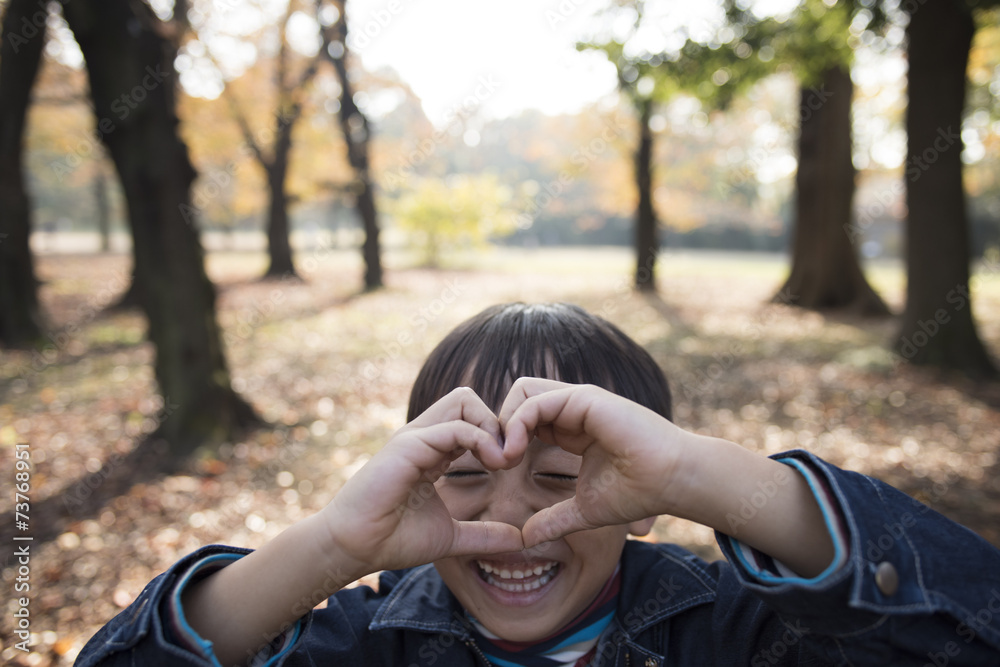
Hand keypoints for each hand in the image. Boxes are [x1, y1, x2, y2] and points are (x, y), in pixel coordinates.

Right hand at [322, 387, 524, 573]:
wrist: (355, 548)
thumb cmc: (394, 539)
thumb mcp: (452, 537)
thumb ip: (486, 535)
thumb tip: (521, 540)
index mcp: (432, 450)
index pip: (471, 419)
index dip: (496, 436)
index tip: (509, 467)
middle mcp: (424, 436)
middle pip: (467, 398)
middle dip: (497, 422)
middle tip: (508, 460)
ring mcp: (415, 437)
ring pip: (464, 400)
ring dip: (491, 427)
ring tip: (502, 462)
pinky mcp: (408, 445)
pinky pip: (454, 427)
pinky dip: (481, 441)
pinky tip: (491, 466)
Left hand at [498, 378, 685, 547]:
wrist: (673, 481)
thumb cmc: (639, 492)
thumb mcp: (585, 509)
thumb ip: (555, 519)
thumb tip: (526, 538)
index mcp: (571, 427)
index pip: (524, 419)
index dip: (506, 440)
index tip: (500, 471)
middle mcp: (572, 408)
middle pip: (517, 397)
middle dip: (499, 425)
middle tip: (496, 462)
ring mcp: (578, 400)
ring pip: (522, 392)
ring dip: (504, 424)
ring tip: (504, 459)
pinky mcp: (584, 398)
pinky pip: (535, 401)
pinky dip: (516, 425)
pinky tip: (515, 454)